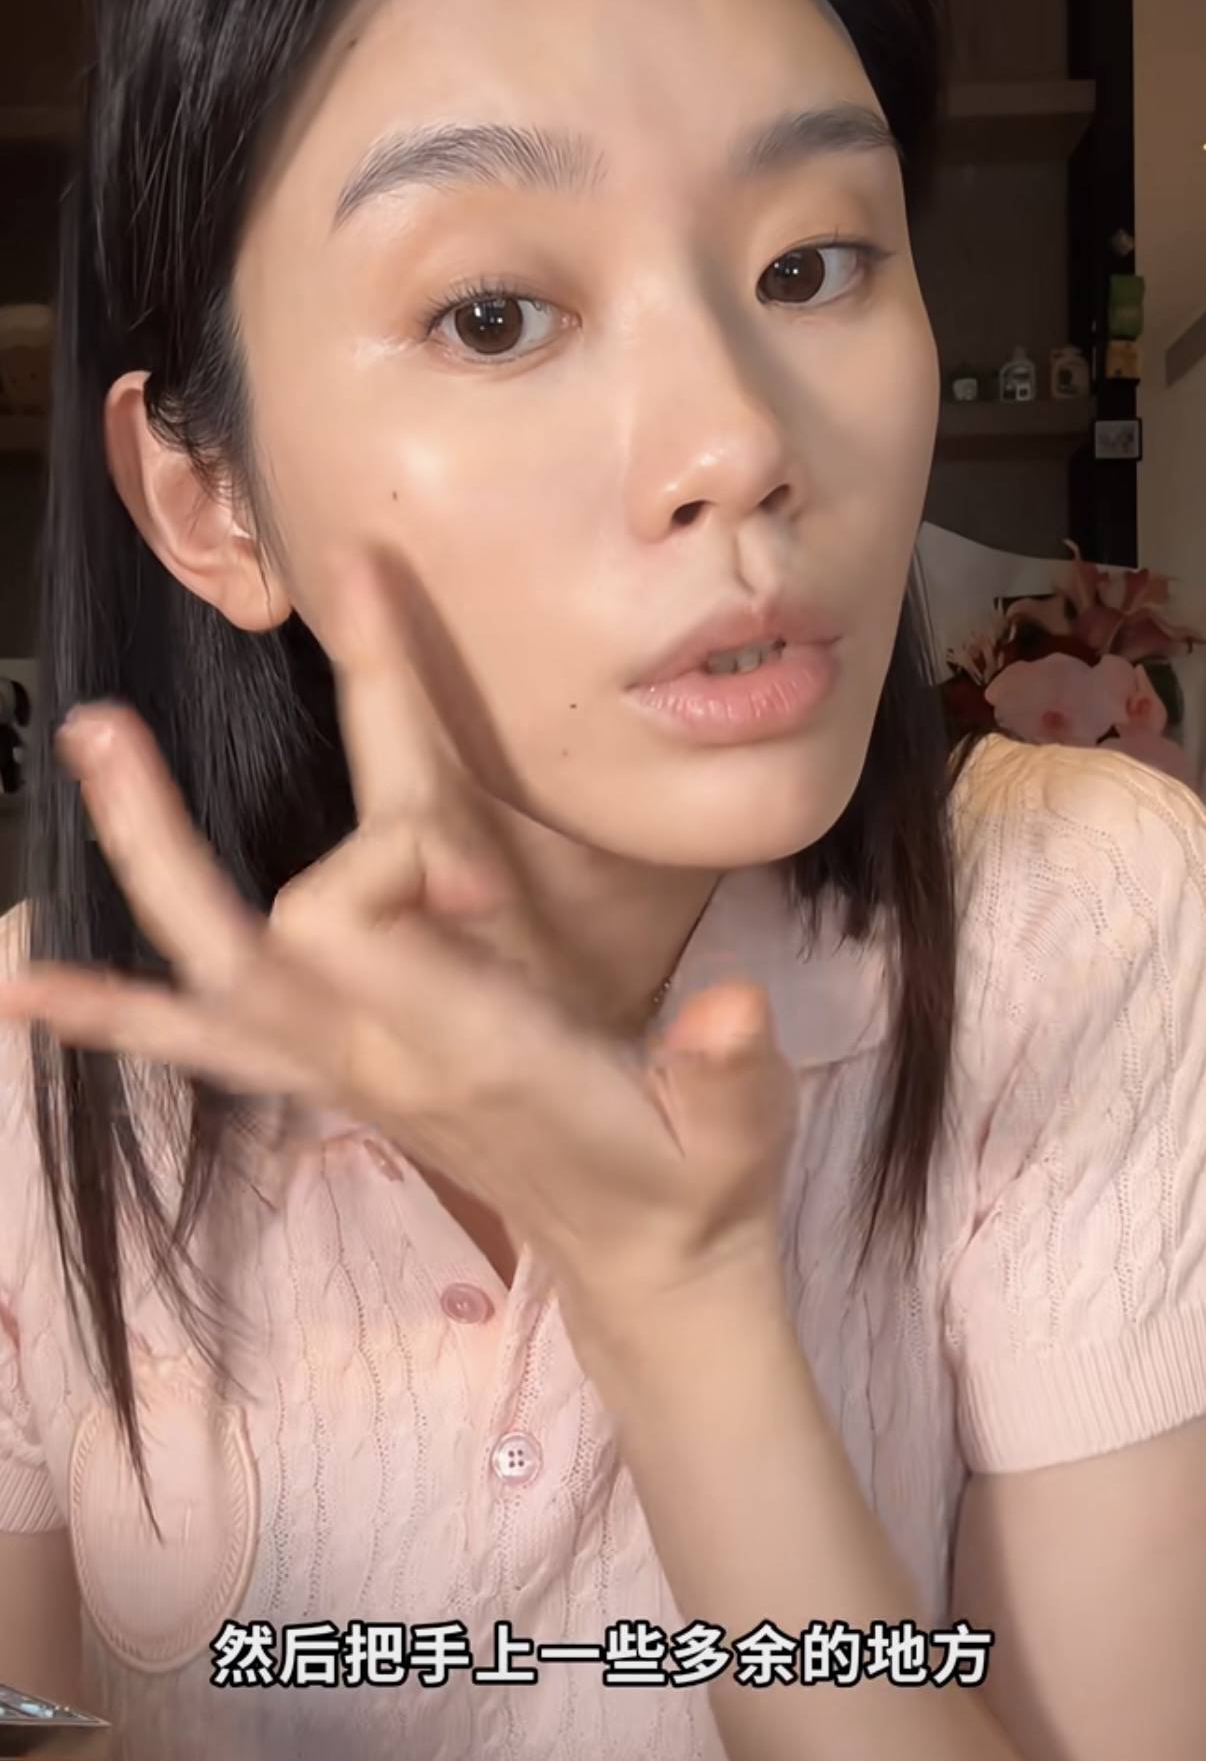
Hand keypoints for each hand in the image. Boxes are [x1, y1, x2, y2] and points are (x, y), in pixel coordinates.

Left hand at [0, 544, 799, 1341]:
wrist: (640, 1264)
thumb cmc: (692, 1178)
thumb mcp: (735, 1132)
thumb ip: (728, 1071)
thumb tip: (737, 1013)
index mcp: (466, 1051)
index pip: (355, 923)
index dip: (397, 861)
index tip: (484, 877)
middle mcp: (377, 1058)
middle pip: (239, 936)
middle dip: (164, 837)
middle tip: (104, 728)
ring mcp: (343, 1072)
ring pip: (206, 975)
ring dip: (138, 872)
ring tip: (87, 761)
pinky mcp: (336, 1080)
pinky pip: (207, 1045)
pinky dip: (119, 1016)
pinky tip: (31, 992)